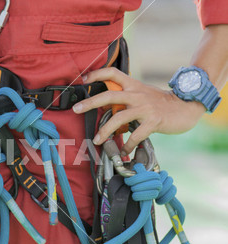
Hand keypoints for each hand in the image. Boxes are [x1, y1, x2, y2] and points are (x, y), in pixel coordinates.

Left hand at [73, 67, 205, 155]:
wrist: (186, 107)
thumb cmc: (159, 103)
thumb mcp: (141, 95)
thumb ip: (124, 98)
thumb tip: (103, 107)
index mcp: (133, 85)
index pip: (113, 73)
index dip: (97, 74)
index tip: (84, 79)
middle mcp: (137, 94)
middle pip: (109, 95)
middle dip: (90, 103)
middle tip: (76, 109)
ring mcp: (145, 107)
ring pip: (119, 118)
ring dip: (105, 131)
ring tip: (98, 140)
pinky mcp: (154, 121)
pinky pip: (136, 135)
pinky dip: (128, 145)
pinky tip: (124, 151)